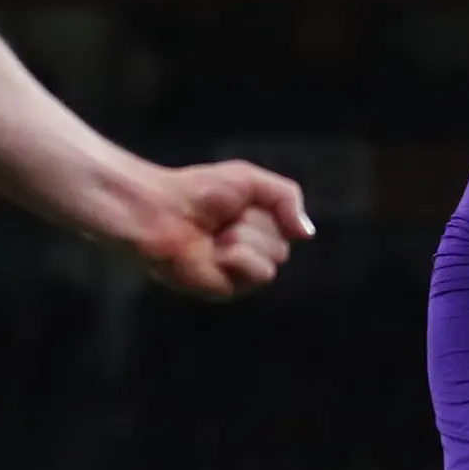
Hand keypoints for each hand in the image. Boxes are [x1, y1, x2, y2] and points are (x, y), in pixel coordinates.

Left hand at [119, 161, 312, 299]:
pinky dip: (240, 256)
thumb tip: (308, 233)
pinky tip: (215, 250)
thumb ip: (287, 198)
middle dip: (256, 224)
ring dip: (247, 238)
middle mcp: (249, 253)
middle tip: (224, 218)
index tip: (239, 200)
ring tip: (216, 235)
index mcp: (255, 229)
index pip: (290, 227)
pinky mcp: (225, 290)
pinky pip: (259, 274)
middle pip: (283, 246)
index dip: (270, 210)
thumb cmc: (197, 192)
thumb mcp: (250, 180)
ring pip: (274, 260)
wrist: (161, 211)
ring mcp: (237, 274)